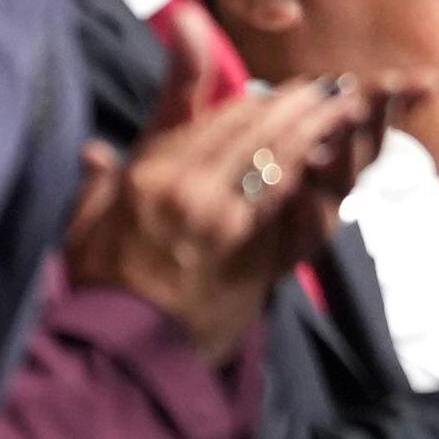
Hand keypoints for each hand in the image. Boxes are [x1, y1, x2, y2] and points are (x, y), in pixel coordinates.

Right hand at [65, 72, 371, 359]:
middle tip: (330, 88)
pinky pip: (290, 200)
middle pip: (255, 129)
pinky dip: (317, 169)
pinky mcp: (254, 252)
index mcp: (148, 174)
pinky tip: (339, 154)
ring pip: (279, 155)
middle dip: (297, 104)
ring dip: (317, 126)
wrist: (126, 350)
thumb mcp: (90, 220)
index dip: (259, 100)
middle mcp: (188, 187)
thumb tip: (94, 150)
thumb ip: (101, 177)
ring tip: (348, 106)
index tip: (287, 91)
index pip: (215, 120)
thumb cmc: (104, 287)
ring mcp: (225, 219)